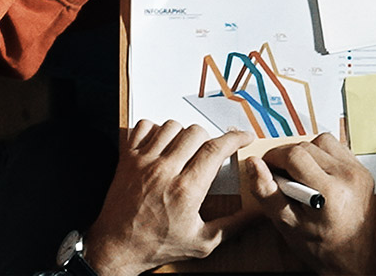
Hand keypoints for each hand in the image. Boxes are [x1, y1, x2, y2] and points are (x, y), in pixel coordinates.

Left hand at [84, 121, 257, 275]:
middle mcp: (164, 171)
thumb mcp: (202, 243)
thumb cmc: (157, 245)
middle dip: (209, 139)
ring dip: (182, 134)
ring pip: (171, 126)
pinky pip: (142, 127)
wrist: (116, 248)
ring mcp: (143, 163)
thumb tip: (259, 214)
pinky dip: (153, 130)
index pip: (216, 149)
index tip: (244, 137)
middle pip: (196, 132)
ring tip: (184, 149)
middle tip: (209, 152)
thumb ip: (234, 226)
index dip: (236, 138)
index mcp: (186, 189)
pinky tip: (160, 144)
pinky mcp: (126, 160)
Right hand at [244, 133, 375, 274]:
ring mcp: (360, 172)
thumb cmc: (319, 246)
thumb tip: (254, 164)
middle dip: (288, 156)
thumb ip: (267, 191)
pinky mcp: (364, 171)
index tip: (266, 167)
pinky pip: (339, 150)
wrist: (350, 258)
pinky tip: (317, 176)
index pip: (295, 155)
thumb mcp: (285, 223)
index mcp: (330, 191)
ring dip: (307, 153)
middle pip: (309, 145)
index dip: (274, 157)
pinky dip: (323, 156)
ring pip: (325, 141)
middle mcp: (349, 176)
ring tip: (300, 176)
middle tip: (282, 177)